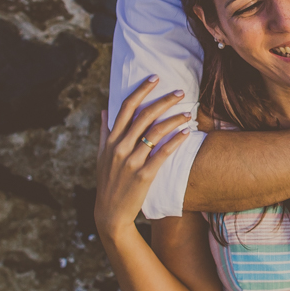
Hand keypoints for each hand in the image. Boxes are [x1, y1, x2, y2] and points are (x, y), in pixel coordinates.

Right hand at [95, 77, 190, 239]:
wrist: (110, 213)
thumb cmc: (108, 182)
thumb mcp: (101, 156)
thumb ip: (104, 132)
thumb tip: (104, 110)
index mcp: (111, 140)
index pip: (126, 107)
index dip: (141, 90)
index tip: (155, 77)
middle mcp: (120, 147)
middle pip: (144, 116)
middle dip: (163, 100)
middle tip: (179, 91)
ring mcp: (131, 161)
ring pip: (155, 132)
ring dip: (173, 119)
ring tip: (188, 113)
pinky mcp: (144, 175)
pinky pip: (162, 153)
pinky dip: (175, 141)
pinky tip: (186, 133)